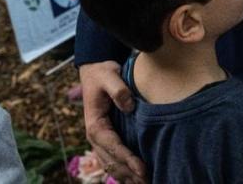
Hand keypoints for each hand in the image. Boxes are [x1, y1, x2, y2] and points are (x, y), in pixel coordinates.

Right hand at [80, 61, 146, 183]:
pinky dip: (122, 169)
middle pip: (112, 161)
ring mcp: (99, 139)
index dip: (128, 159)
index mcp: (95, 125)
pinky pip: (112, 158)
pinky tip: (134, 177)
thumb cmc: (102, 74)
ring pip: (111, 164)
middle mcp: (95, 136)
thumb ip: (119, 89)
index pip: (113, 147)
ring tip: (144, 182)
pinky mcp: (105, 138)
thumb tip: (128, 106)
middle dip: (129, 173)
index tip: (142, 169)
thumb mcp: (109, 76)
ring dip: (126, 175)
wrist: (94, 70)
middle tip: (148, 181)